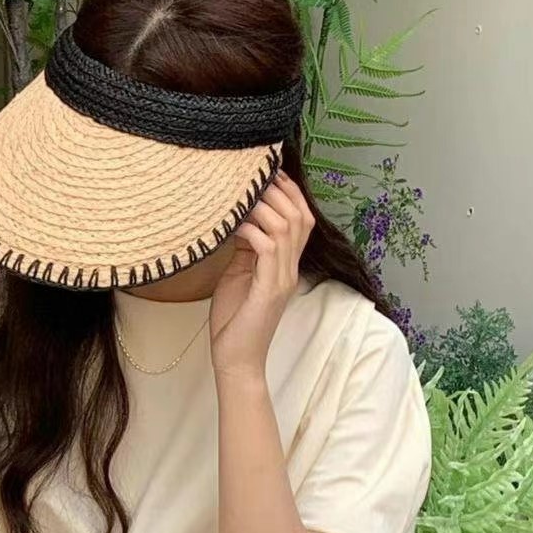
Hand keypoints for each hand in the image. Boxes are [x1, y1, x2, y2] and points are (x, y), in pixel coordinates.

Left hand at [210, 170, 313, 381]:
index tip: (265, 172)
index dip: (288, 191)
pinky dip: (251, 228)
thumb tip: (237, 217)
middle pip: (299, 215)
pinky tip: (233, 222)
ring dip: (263, 204)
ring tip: (239, 193)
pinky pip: (268, 247)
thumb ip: (244, 248)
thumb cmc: (234, 320)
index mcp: (285, 264)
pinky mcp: (270, 289)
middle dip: (278, 189)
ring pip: (287, 225)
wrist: (237, 360)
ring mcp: (282, 278)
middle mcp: (290, 268)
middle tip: (251, 174)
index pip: (300, 218)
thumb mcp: (239, 275)